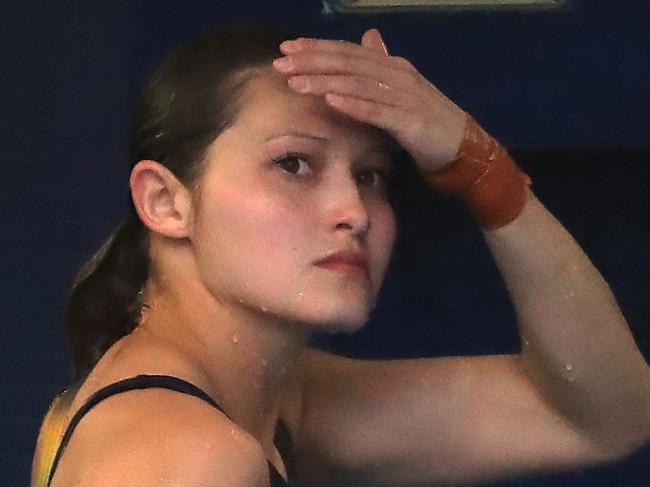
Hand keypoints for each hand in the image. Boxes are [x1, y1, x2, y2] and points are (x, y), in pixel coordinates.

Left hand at [274, 28, 468, 171]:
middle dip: (312, 61)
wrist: (463, 148)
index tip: (287, 49)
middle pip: (348, 63)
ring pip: (358, 84)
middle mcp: (397, 74)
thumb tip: (368, 38)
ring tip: (296, 83)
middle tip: (280, 63)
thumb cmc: (427, 123)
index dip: (317, 48)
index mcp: (392, 66)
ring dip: (325, 82)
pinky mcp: (410, 120)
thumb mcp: (401, 91)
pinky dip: (353, 104)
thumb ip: (381, 67)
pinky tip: (330, 101)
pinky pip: (377, 110)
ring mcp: (405, 96)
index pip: (348, 52)